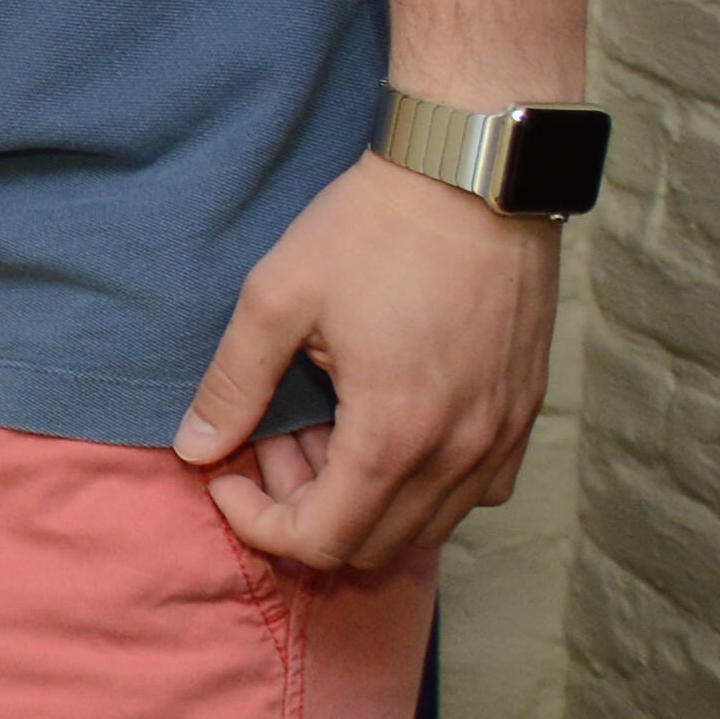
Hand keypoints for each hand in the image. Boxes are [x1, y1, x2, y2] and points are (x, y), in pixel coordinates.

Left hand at [172, 154, 562, 570]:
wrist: (471, 174)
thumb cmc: (372, 230)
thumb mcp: (276, 298)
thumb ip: (234, 384)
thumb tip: (194, 449)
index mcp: (395, 435)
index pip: (323, 538)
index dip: (260, 523)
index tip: (227, 475)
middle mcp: (461, 454)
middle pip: (374, 544)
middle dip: (305, 509)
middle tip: (271, 441)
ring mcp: (502, 437)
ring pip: (427, 523)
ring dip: (362, 497)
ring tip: (320, 425)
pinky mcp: (525, 413)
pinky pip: (475, 490)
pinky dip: (421, 483)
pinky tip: (383, 424)